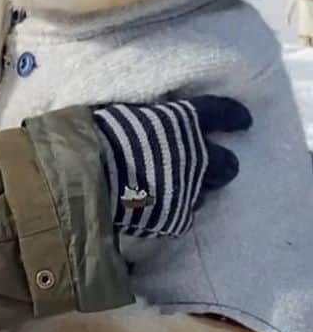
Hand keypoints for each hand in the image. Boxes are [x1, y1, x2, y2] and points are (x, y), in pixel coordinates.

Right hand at [92, 96, 250, 236]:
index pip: (221, 113)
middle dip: (223, 164)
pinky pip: (180, 215)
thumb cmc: (101, 133)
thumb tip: (150, 121)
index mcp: (184, 121)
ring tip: (175, 189)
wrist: (90, 174)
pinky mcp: (176, 218)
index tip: (243, 120)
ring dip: (193, 188)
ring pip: (204, 193)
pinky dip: (171, 210)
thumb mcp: (126, 114)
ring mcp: (189, 190)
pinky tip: (156, 208)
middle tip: (216, 164)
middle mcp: (196, 156)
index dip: (233, 116)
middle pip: (226, 163)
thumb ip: (149, 120)